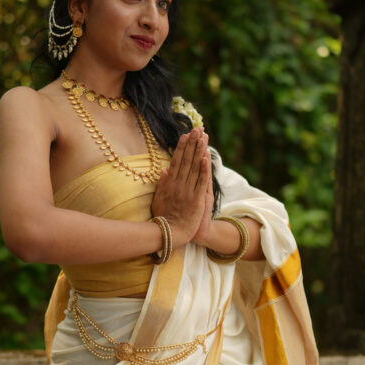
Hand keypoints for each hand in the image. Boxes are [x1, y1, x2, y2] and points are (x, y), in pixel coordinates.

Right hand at [151, 128, 209, 245]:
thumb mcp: (159, 200)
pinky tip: (206, 157)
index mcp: (169, 184)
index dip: (182, 147)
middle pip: (186, 160)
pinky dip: (203, 169)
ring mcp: (187, 191)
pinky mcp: (196, 199)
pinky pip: (200, 181)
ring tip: (203, 137)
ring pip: (194, 167)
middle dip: (192, 144)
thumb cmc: (164, 218)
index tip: (186, 135)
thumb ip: (162, 184)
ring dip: (199, 151)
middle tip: (197, 129)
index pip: (176, 161)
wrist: (171, 234)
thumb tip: (164, 169)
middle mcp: (178, 185)